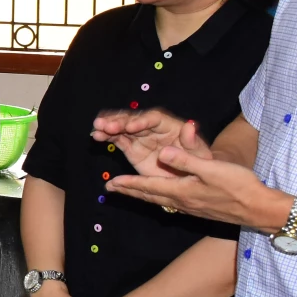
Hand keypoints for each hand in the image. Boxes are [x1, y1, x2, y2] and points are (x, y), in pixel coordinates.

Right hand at [91, 108, 210, 177]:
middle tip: (105, 125)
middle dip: (120, 121)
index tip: (131, 127)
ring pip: (123, 127)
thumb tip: (190, 126)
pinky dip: (106, 136)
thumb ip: (193, 142)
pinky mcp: (132, 146)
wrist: (191, 177)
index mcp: (170, 126)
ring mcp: (141, 136)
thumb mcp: (200, 155)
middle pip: (134, 120)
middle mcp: (153, 128)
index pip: (154, 119)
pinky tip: (96, 136)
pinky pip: (117, 138)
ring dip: (109, 126)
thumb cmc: (199, 164)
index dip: (141, 121)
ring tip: (96, 128)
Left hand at [105, 148, 287, 230]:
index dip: (129, 184)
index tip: (111, 184)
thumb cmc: (239, 186)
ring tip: (130, 192)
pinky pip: (172, 203)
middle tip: (112, 189)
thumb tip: (163, 152)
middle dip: (131, 191)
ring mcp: (192, 208)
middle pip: (150, 196)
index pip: (149, 187)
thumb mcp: (211, 168)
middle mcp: (183, 202)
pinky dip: (159, 198)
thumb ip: (186, 161)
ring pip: (160, 201)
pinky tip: (162, 197)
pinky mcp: (200, 209)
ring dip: (143, 195)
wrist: (260, 209)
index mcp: (183, 191)